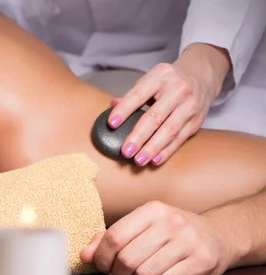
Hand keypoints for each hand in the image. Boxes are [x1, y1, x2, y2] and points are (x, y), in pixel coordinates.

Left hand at [79, 201, 233, 274]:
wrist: (218, 237)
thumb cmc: (170, 234)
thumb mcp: (141, 227)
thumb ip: (109, 239)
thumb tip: (84, 255)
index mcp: (152, 210)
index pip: (114, 236)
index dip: (102, 257)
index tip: (101, 265)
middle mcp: (172, 222)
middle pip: (127, 258)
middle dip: (117, 272)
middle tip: (120, 274)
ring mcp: (189, 241)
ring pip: (144, 273)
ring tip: (143, 272)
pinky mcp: (202, 261)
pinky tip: (162, 274)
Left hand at [108, 44, 230, 165]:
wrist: (202, 76)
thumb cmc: (168, 81)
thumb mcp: (151, 79)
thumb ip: (132, 94)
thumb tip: (112, 105)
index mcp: (160, 76)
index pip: (139, 94)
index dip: (124, 110)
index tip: (112, 124)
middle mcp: (177, 90)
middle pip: (155, 116)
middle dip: (139, 136)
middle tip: (126, 151)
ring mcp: (190, 105)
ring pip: (169, 130)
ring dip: (152, 148)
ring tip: (138, 160)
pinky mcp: (197, 120)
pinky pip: (180, 138)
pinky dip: (167, 151)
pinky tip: (155, 160)